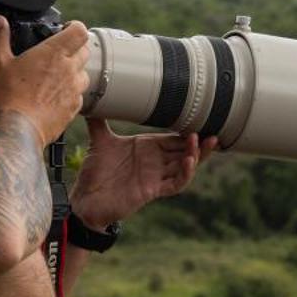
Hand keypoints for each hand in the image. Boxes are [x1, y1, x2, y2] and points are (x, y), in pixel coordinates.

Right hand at [0, 15, 89, 142]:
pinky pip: (79, 94)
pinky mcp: (75, 106)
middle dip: (74, 49)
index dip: (74, 27)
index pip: (80, 31)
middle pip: (84, 50)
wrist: (19, 129)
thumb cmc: (9, 96)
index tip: (65, 30)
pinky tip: (54, 96)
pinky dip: (71, 92)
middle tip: (58, 54)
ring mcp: (74, 88)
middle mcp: (69, 68)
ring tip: (56, 77)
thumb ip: (1, 38)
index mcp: (54, 52)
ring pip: (84, 73)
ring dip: (74, 72)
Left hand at [71, 118, 216, 228]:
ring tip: (203, 141)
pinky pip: (175, 183)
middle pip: (184, 151)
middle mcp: (155, 162)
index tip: (199, 118)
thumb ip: (99, 122)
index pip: (173, 137)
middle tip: (210, 129)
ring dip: (195, 154)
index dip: (186, 130)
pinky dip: (185, 174)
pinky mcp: (152, 191)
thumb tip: (91, 98)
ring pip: (185, 165)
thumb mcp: (99, 142)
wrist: (86, 199)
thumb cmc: (95, 172)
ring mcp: (155, 177)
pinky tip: (189, 161)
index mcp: (147, 148)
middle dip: (198, 142)